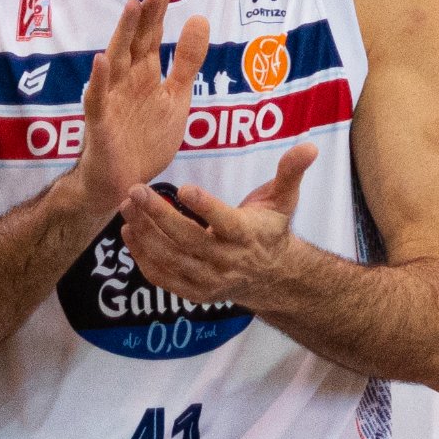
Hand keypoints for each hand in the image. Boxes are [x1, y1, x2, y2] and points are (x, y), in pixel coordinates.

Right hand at [76, 0, 210, 219]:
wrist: (125, 183)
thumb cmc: (145, 139)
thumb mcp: (176, 98)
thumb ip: (187, 62)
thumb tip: (199, 19)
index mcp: (145, 75)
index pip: (151, 36)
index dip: (158, 11)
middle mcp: (125, 81)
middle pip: (135, 42)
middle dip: (145, 15)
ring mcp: (111, 99)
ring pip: (116, 62)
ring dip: (122, 35)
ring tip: (131, 6)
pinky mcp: (100, 123)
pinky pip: (97, 99)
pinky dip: (99, 81)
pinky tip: (101, 61)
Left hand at [116, 145, 318, 310]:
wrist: (273, 278)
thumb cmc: (270, 230)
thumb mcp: (283, 201)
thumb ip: (291, 172)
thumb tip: (310, 146)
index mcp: (248, 236)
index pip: (225, 222)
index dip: (205, 207)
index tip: (183, 188)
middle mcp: (228, 261)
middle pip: (188, 239)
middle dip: (158, 215)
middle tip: (135, 191)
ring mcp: (210, 280)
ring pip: (170, 258)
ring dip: (145, 233)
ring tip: (127, 208)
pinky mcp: (195, 292)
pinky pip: (163, 277)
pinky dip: (143, 257)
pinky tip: (130, 233)